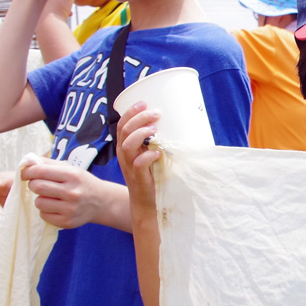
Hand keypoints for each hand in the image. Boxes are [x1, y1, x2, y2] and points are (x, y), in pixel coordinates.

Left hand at [20, 159, 111, 228]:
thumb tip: (27, 162)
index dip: (28, 172)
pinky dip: (46, 210)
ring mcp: (70, 209)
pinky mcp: (67, 222)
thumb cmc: (82, 183)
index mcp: (72, 175)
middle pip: (37, 187)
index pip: (40, 171)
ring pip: (39, 202)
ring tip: (51, 197)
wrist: (102, 202)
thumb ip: (49, 164)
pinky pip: (43, 215)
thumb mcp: (71, 169)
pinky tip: (56, 207)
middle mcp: (72, 192)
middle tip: (38, 184)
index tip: (25, 173)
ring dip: (40, 198)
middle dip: (33, 184)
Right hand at [116, 101, 161, 218]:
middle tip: (155, 113)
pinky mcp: (139, 178)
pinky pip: (139, 165)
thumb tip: (182, 124)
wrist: (149, 203)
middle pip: (125, 131)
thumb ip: (160, 141)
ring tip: (154, 129)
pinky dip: (147, 156)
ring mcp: (130, 167)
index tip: (143, 102)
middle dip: (138, 118)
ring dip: (140, 134)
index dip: (130, 112)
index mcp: (126, 147)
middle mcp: (125, 155)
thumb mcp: (153, 154)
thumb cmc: (153, 175)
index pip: (122, 125)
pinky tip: (158, 152)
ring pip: (127, 145)